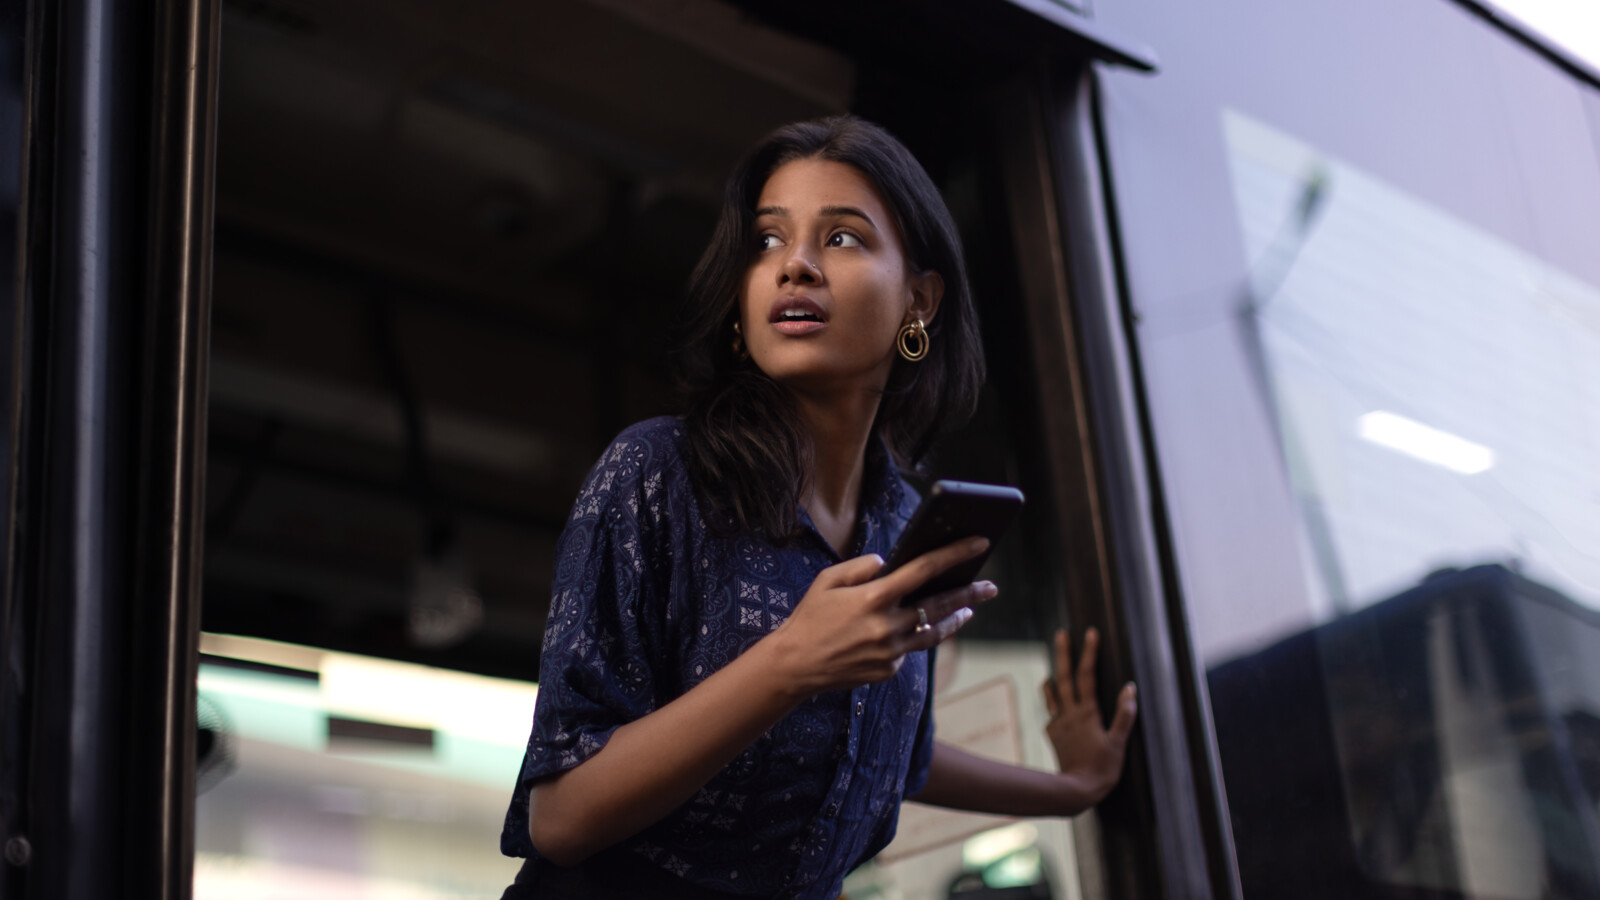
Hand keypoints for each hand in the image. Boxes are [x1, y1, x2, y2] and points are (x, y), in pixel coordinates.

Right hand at [764, 537, 998, 698]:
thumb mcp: (828, 580)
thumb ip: (862, 567)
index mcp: (874, 597)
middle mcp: (887, 625)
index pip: (924, 569)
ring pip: (933, 633)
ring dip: (954, 620)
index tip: (979, 543)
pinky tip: (912, 629)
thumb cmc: (810, 616)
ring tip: (968, 610)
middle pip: (939, 605)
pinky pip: (909, 650)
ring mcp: (890, 652)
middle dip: (969, 593)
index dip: (954, 554)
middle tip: (991, 586)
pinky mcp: (888, 670)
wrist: (794, 665)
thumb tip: (891, 565)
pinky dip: (913, 636)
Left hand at [1042, 627, 1136, 802]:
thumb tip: (1130, 688)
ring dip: (1053, 678)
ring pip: (1053, 694)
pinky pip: (1053, 714)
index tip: (1091, 633)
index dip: (1089, 653)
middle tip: (1061, 634)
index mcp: (1087, 712)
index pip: (1087, 675)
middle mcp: (1069, 713)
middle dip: (1064, 654)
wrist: (1075, 790)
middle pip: (1065, 677)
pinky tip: (1056, 706)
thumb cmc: (1102, 768)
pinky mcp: (1053, 734)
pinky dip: (1054, 704)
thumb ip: (1124, 715)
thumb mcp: (1119, 742)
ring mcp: (1059, 723)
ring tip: (1052, 670)